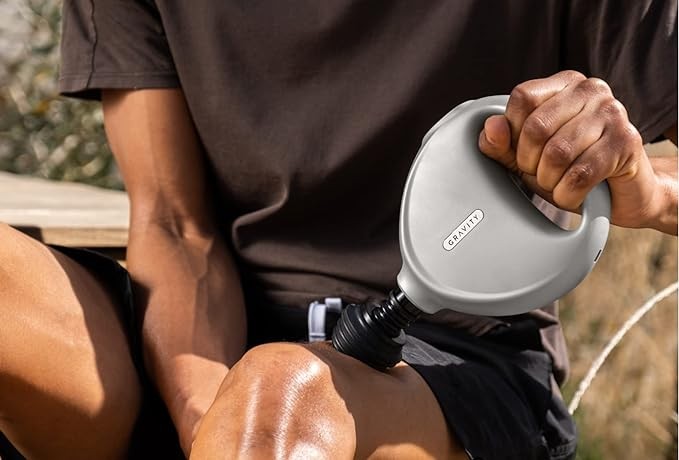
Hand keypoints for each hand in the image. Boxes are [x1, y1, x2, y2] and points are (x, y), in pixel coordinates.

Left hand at [478, 70, 661, 228]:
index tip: (521, 152)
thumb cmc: (572, 170)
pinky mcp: (627, 142)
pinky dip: (568, 194)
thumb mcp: (528, 157)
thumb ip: (502, 144)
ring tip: (558, 183)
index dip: (513, 133)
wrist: (624, 193)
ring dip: (549, 181)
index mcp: (564, 84)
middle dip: (529, 163)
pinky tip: (572, 194)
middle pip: (537, 128)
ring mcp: (613, 113)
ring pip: (557, 153)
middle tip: (540, 174)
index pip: (523, 98)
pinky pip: (580, 174)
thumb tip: (491, 127)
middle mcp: (591, 90)